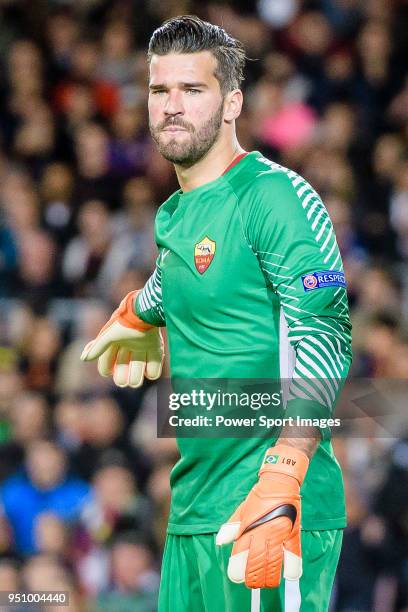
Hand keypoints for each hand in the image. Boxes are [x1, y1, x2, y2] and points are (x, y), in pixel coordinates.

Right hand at [80, 290, 163, 387]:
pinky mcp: (156, 347)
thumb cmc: (124, 324)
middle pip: (124, 366)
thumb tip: (83, 359)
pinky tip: (148, 372)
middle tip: (122, 382)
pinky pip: (155, 364)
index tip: (107, 373)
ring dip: (136, 377)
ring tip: (134, 382)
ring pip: (138, 367)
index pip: (108, 359)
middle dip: (122, 377)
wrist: (145, 313)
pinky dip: (152, 372)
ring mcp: (143, 346)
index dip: (106, 368)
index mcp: (116, 341)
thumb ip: (97, 347)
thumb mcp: (108, 335)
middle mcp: (129, 345)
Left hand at [216, 444, 308, 588]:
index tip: (236, 576)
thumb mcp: (242, 509)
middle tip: (250, 584)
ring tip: (265, 584)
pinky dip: (291, 569)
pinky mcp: (293, 535)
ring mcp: (279, 535)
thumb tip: (221, 541)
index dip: (238, 569)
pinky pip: (293, 556)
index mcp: (249, 527)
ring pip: (274, 564)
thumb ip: (232, 527)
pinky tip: (288, 576)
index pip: (241, 554)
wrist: (280, 483)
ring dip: (269, 578)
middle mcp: (264, 533)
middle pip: (257, 563)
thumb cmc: (260, 496)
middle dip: (252, 578)